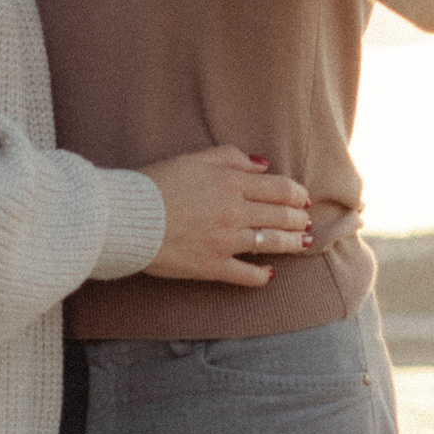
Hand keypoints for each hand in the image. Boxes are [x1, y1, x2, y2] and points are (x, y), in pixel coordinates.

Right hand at [141, 146, 314, 286]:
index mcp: (231, 183)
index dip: (298, 194)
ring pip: (272, 244)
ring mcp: (225, 241)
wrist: (127, 217)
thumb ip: (231, 157)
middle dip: (300, 219)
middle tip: (306, 221)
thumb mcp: (193, 159)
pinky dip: (262, 276)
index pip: (280, 189)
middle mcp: (234, 212)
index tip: (303, 199)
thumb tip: (263, 164)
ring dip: (293, 244)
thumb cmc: (156, 183)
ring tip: (303, 244)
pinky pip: (247, 275)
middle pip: (282, 216)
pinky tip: (269, 274)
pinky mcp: (212, 266)